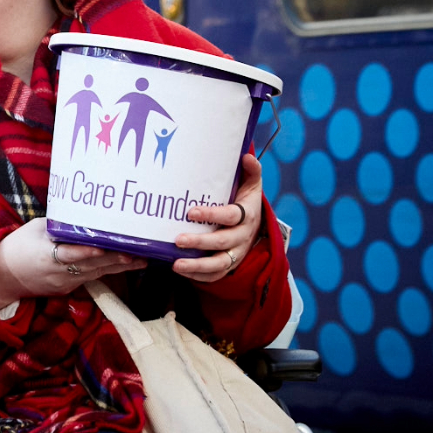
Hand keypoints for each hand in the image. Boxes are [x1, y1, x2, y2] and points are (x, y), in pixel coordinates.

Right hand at [0, 218, 146, 306]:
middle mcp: (58, 272)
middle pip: (91, 266)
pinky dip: (105, 272)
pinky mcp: (67, 288)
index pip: (69, 254)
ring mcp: (64, 283)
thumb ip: (58, 225)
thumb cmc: (17, 246)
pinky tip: (122, 266)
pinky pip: (89, 278)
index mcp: (45, 255)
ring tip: (140, 261)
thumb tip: (82, 215)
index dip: (86, 253)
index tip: (103, 249)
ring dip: (118, 267)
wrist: (2, 275)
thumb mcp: (34, 229)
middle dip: (116, 260)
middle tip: (139, 253)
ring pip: (96, 274)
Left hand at [172, 153, 263, 282]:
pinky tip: (180, 271)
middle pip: (222, 242)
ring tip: (176, 264)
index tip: (191, 211)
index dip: (212, 215)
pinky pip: (215, 276)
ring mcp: (236, 253)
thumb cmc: (246, 201)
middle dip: (200, 242)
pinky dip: (199, 276)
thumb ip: (251, 171)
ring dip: (197, 266)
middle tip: (178, 239)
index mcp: (247, 215)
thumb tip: (246, 156)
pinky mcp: (229, 265)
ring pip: (219, 264)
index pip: (231, 216)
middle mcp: (242, 237)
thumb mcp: (252, 185)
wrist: (256, 226)